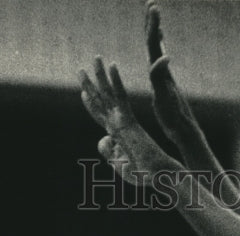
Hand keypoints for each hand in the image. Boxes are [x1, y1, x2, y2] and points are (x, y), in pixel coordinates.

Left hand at [79, 57, 176, 185]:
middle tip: (80, 70)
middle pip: (102, 101)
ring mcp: (125, 121)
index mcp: (119, 135)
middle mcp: (121, 124)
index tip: (83, 93)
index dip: (91, 105)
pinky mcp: (130, 120)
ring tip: (95, 57)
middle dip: (90, 85)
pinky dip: (116, 81)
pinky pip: (121, 97)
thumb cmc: (143, 175)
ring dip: (100, 75)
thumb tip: (103, 138)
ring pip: (109, 94)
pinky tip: (112, 65)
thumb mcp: (119, 165)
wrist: (159, 174)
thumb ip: (109, 152)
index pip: (102, 116)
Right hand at [145, 1, 194, 143]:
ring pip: (155, 51)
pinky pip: (157, 69)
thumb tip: (163, 56)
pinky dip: (159, 60)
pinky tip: (164, 53)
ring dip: (154, 32)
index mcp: (161, 70)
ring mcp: (162, 79)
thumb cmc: (175, 115)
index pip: (155, 42)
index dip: (152, 24)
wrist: (181, 130)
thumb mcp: (166, 92)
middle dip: (152, 22)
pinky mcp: (162, 89)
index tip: (152, 5)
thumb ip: (161, 74)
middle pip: (154, 42)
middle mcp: (161, 71)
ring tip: (153, 15)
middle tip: (151, 3)